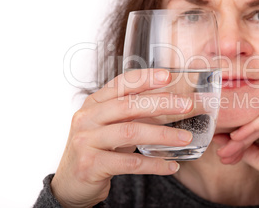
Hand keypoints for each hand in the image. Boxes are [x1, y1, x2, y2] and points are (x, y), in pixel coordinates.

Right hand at [51, 69, 192, 207]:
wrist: (71, 183)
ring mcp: (86, 141)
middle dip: (161, 103)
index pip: (120, 84)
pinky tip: (171, 166)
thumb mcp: (113, 125)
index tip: (168, 76)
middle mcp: (87, 118)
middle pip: (128, 105)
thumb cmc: (97, 148)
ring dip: (163, 135)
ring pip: (130, 132)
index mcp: (94, 103)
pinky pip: (130, 163)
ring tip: (186, 138)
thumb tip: (174, 104)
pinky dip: (154, 164)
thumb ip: (135, 113)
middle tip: (187, 105)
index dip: (145, 78)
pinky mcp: (90, 165)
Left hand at [215, 92, 258, 176]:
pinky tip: (237, 138)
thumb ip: (243, 144)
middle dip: (237, 138)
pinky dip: (251, 128)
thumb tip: (219, 139)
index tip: (220, 145)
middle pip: (256, 119)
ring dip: (241, 136)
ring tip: (227, 149)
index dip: (237, 134)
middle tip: (222, 152)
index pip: (256, 120)